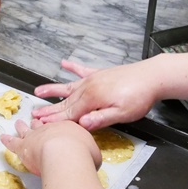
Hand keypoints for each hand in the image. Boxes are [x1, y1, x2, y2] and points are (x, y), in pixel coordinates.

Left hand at [0, 119, 100, 175]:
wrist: (66, 155)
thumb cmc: (82, 154)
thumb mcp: (93, 153)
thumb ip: (89, 153)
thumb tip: (90, 158)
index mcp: (68, 127)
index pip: (62, 126)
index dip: (58, 128)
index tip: (58, 129)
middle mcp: (50, 128)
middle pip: (42, 124)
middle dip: (39, 123)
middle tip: (35, 121)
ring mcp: (35, 136)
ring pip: (26, 129)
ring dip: (22, 127)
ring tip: (18, 123)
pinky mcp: (23, 147)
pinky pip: (12, 142)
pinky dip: (7, 140)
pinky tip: (3, 137)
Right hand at [32, 59, 158, 129]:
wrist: (153, 76)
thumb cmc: (140, 96)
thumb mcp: (122, 114)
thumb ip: (101, 119)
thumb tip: (83, 124)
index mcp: (93, 99)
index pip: (69, 113)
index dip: (54, 120)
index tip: (41, 125)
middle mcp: (89, 87)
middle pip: (65, 101)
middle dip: (49, 109)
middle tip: (34, 114)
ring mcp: (94, 79)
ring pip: (69, 87)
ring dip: (53, 90)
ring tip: (38, 91)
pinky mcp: (100, 74)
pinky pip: (82, 70)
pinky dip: (72, 67)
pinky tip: (64, 63)